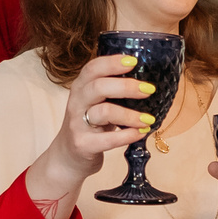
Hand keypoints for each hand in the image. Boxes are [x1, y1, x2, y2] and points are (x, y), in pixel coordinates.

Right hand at [42, 53, 156, 190]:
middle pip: (98, 87)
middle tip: (149, 89)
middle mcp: (77, 103)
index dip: (112, 63)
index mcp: (81, 88)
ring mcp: (78, 124)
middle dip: (126, 86)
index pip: (92, 68)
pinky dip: (127, 135)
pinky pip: (108, 139)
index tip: (134, 61)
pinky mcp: (83, 144)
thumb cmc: (90, 125)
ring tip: (148, 119)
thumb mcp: (95, 103)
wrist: (68, 157)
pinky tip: (141, 133)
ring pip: (104, 112)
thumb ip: (112, 91)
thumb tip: (145, 79)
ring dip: (130, 115)